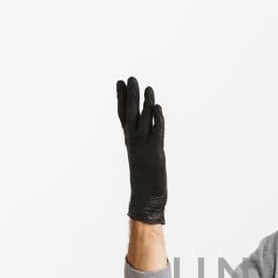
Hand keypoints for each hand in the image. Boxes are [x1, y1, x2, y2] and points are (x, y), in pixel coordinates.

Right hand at [116, 76, 166, 222]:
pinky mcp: (155, 153)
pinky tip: (157, 107)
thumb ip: (141, 141)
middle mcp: (134, 141)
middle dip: (131, 95)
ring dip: (146, 103)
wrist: (145, 199)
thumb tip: (142, 129)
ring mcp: (143, 146)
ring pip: (144, 120)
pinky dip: (157, 119)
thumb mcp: (141, 155)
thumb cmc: (145, 179)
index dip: (121, 98)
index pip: (123, 114)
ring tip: (148, 87)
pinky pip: (156, 132)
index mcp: (130, 140)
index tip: (120, 82)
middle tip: (131, 78)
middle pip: (131, 113)